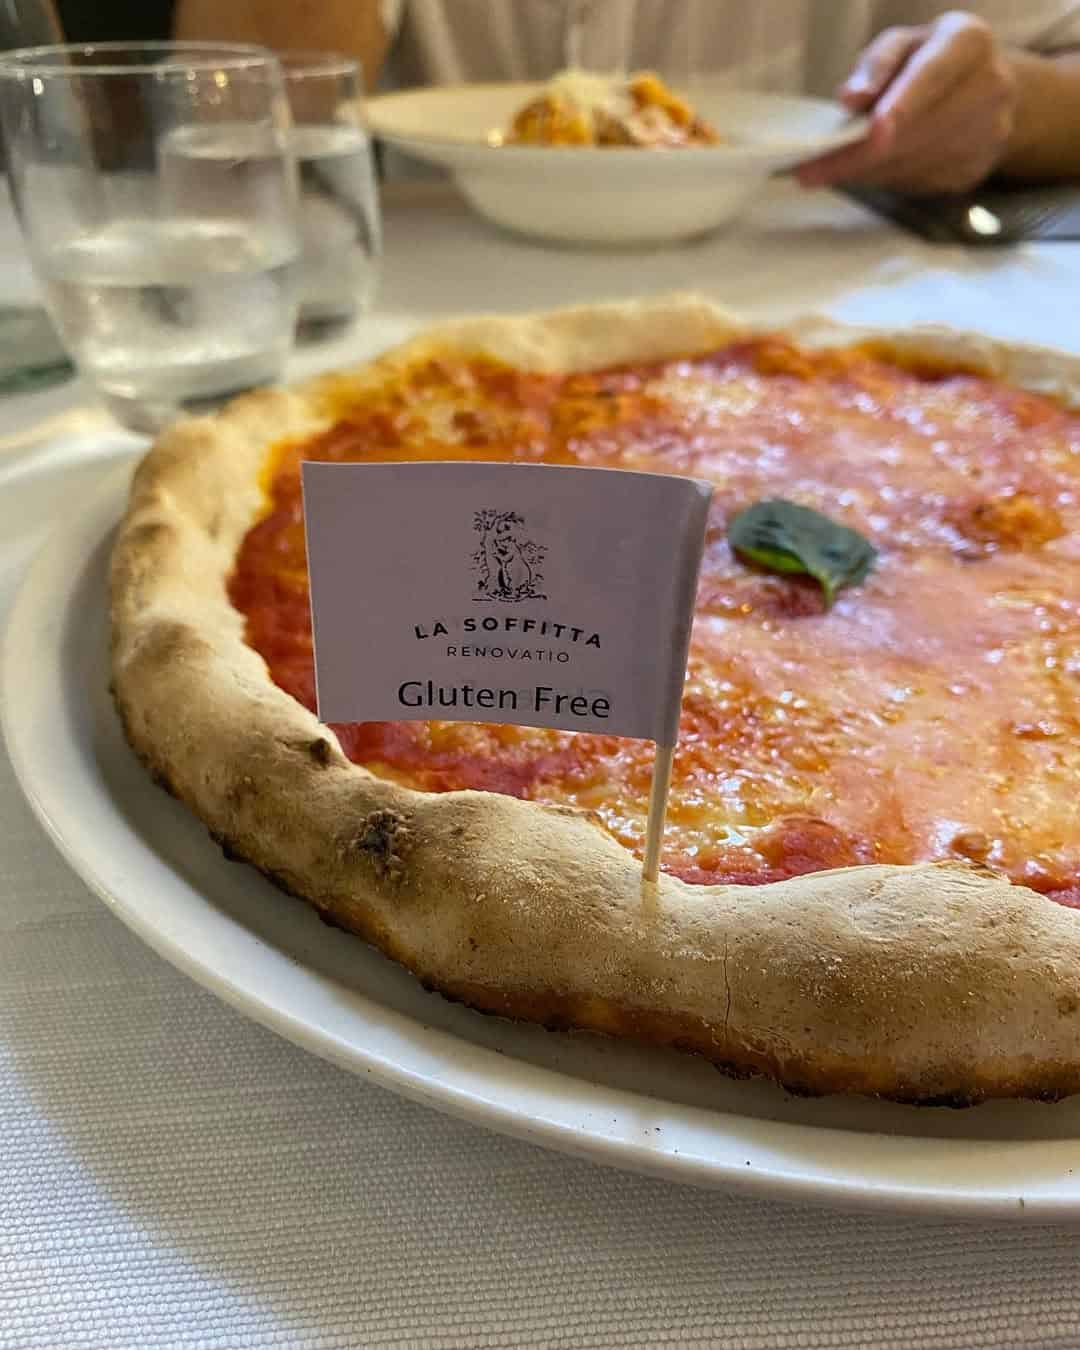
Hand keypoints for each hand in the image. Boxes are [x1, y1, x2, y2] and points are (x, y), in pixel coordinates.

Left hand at [797, 11, 1017, 194]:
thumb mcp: (903, 43)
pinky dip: (884, 180)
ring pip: (913, 164)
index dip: (902, 105)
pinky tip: (866, 170)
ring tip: (826, 171)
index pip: (932, 75)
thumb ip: (876, 64)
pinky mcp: (974, 170)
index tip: (872, 130)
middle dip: (859, 155)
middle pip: (917, 131)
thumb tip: (851, 98)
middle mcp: (989, 88)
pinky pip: (917, 183)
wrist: (986, 90)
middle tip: (810, 171)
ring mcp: (988, 134)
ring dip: (865, 172)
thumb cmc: (930, 60)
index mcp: (969, 42)